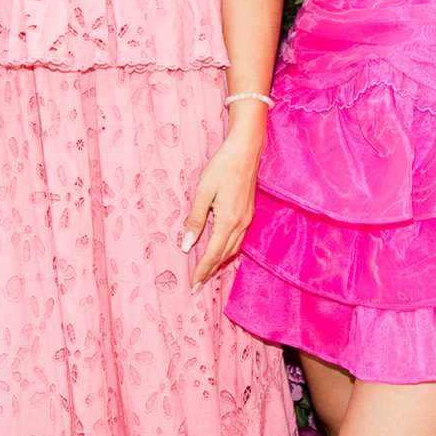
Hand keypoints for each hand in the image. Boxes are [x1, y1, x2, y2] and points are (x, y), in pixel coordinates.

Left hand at [180, 128, 262, 289]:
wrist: (246, 150)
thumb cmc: (222, 167)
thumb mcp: (203, 192)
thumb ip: (195, 220)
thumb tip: (186, 245)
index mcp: (228, 221)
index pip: (213, 254)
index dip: (202, 271)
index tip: (193, 286)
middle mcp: (241, 224)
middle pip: (225, 255)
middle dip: (211, 270)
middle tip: (198, 284)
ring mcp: (248, 218)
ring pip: (234, 248)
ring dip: (221, 261)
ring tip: (208, 270)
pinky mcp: (249, 212)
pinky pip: (240, 239)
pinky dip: (229, 249)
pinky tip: (223, 249)